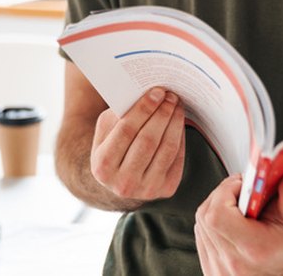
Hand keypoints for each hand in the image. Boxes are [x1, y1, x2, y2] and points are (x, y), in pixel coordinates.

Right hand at [89, 87, 185, 201]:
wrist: (119, 177)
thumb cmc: (113, 144)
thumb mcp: (107, 129)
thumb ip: (120, 114)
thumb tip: (147, 95)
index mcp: (103, 165)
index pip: (126, 131)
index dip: (143, 110)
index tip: (157, 92)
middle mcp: (123, 183)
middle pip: (148, 141)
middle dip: (162, 114)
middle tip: (171, 96)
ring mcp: (146, 190)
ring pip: (166, 149)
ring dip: (174, 123)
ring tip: (177, 105)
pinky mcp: (165, 190)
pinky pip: (177, 158)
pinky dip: (180, 137)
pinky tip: (178, 122)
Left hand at [195, 172, 282, 275]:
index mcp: (254, 249)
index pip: (217, 214)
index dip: (226, 191)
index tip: (242, 185)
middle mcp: (233, 262)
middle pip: (206, 216)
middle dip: (223, 196)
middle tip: (244, 194)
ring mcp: (220, 268)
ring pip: (201, 224)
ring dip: (217, 208)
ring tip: (241, 209)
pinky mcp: (212, 269)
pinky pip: (201, 237)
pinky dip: (213, 224)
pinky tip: (233, 222)